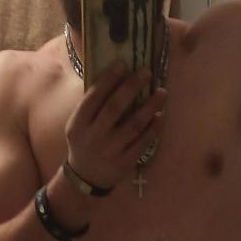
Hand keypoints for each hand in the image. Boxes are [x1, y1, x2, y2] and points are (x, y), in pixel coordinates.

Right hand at [64, 62, 166, 191]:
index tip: (123, 64)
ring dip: (150, 106)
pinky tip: (160, 115)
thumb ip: (92, 106)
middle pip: (114, 108)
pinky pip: (142, 142)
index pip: (93, 98)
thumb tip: (116, 77)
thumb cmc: (85, 141)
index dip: (109, 80)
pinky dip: (153, 128)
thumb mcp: (78, 124)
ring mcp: (110, 150)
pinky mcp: (125, 162)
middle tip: (146, 73)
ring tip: (162, 93)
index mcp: (78, 124)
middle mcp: (94, 136)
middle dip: (131, 87)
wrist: (86, 176)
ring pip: (133, 125)